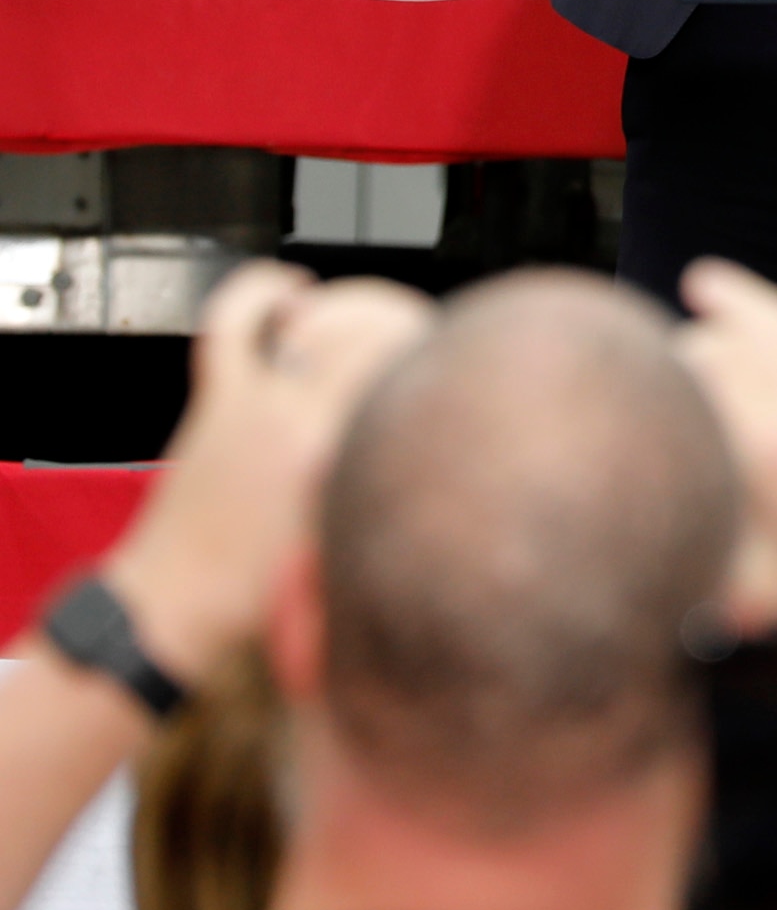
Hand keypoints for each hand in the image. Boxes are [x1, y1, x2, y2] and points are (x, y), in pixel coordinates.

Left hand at [100, 265, 430, 680]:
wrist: (170, 617)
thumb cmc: (257, 605)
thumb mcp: (354, 559)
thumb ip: (398, 500)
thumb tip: (448, 459)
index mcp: (344, 462)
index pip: (421, 377)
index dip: (455, 367)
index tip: (472, 379)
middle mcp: (304, 420)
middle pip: (386, 337)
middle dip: (419, 335)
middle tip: (434, 359)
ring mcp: (259, 403)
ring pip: (328, 321)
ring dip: (361, 311)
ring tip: (378, 324)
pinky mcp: (219, 399)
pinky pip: (236, 321)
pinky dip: (263, 292)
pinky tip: (294, 291)